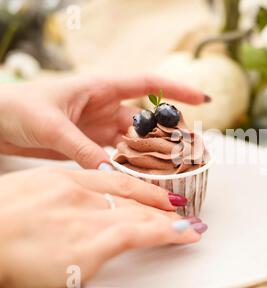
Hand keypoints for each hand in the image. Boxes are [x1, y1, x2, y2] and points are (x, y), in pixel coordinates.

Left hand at [0, 75, 207, 167]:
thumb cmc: (14, 108)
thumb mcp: (51, 125)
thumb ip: (82, 148)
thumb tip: (109, 172)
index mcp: (100, 88)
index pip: (147, 85)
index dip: (177, 91)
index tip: (203, 99)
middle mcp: (104, 106)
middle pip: (147, 119)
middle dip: (169, 133)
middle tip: (191, 150)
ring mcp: (99, 127)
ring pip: (135, 141)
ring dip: (151, 155)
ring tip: (171, 170)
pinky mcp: (90, 145)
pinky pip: (117, 157)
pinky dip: (129, 167)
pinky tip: (140, 178)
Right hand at [0, 167, 201, 287]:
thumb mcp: (25, 201)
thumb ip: (55, 203)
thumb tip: (69, 215)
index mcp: (60, 181)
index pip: (111, 180)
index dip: (138, 187)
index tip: (156, 194)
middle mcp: (78, 194)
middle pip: (130, 195)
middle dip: (159, 204)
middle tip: (180, 209)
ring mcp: (86, 217)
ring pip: (139, 213)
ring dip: (168, 220)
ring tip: (190, 224)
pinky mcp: (90, 244)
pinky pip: (139, 234)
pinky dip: (166, 233)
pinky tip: (183, 234)